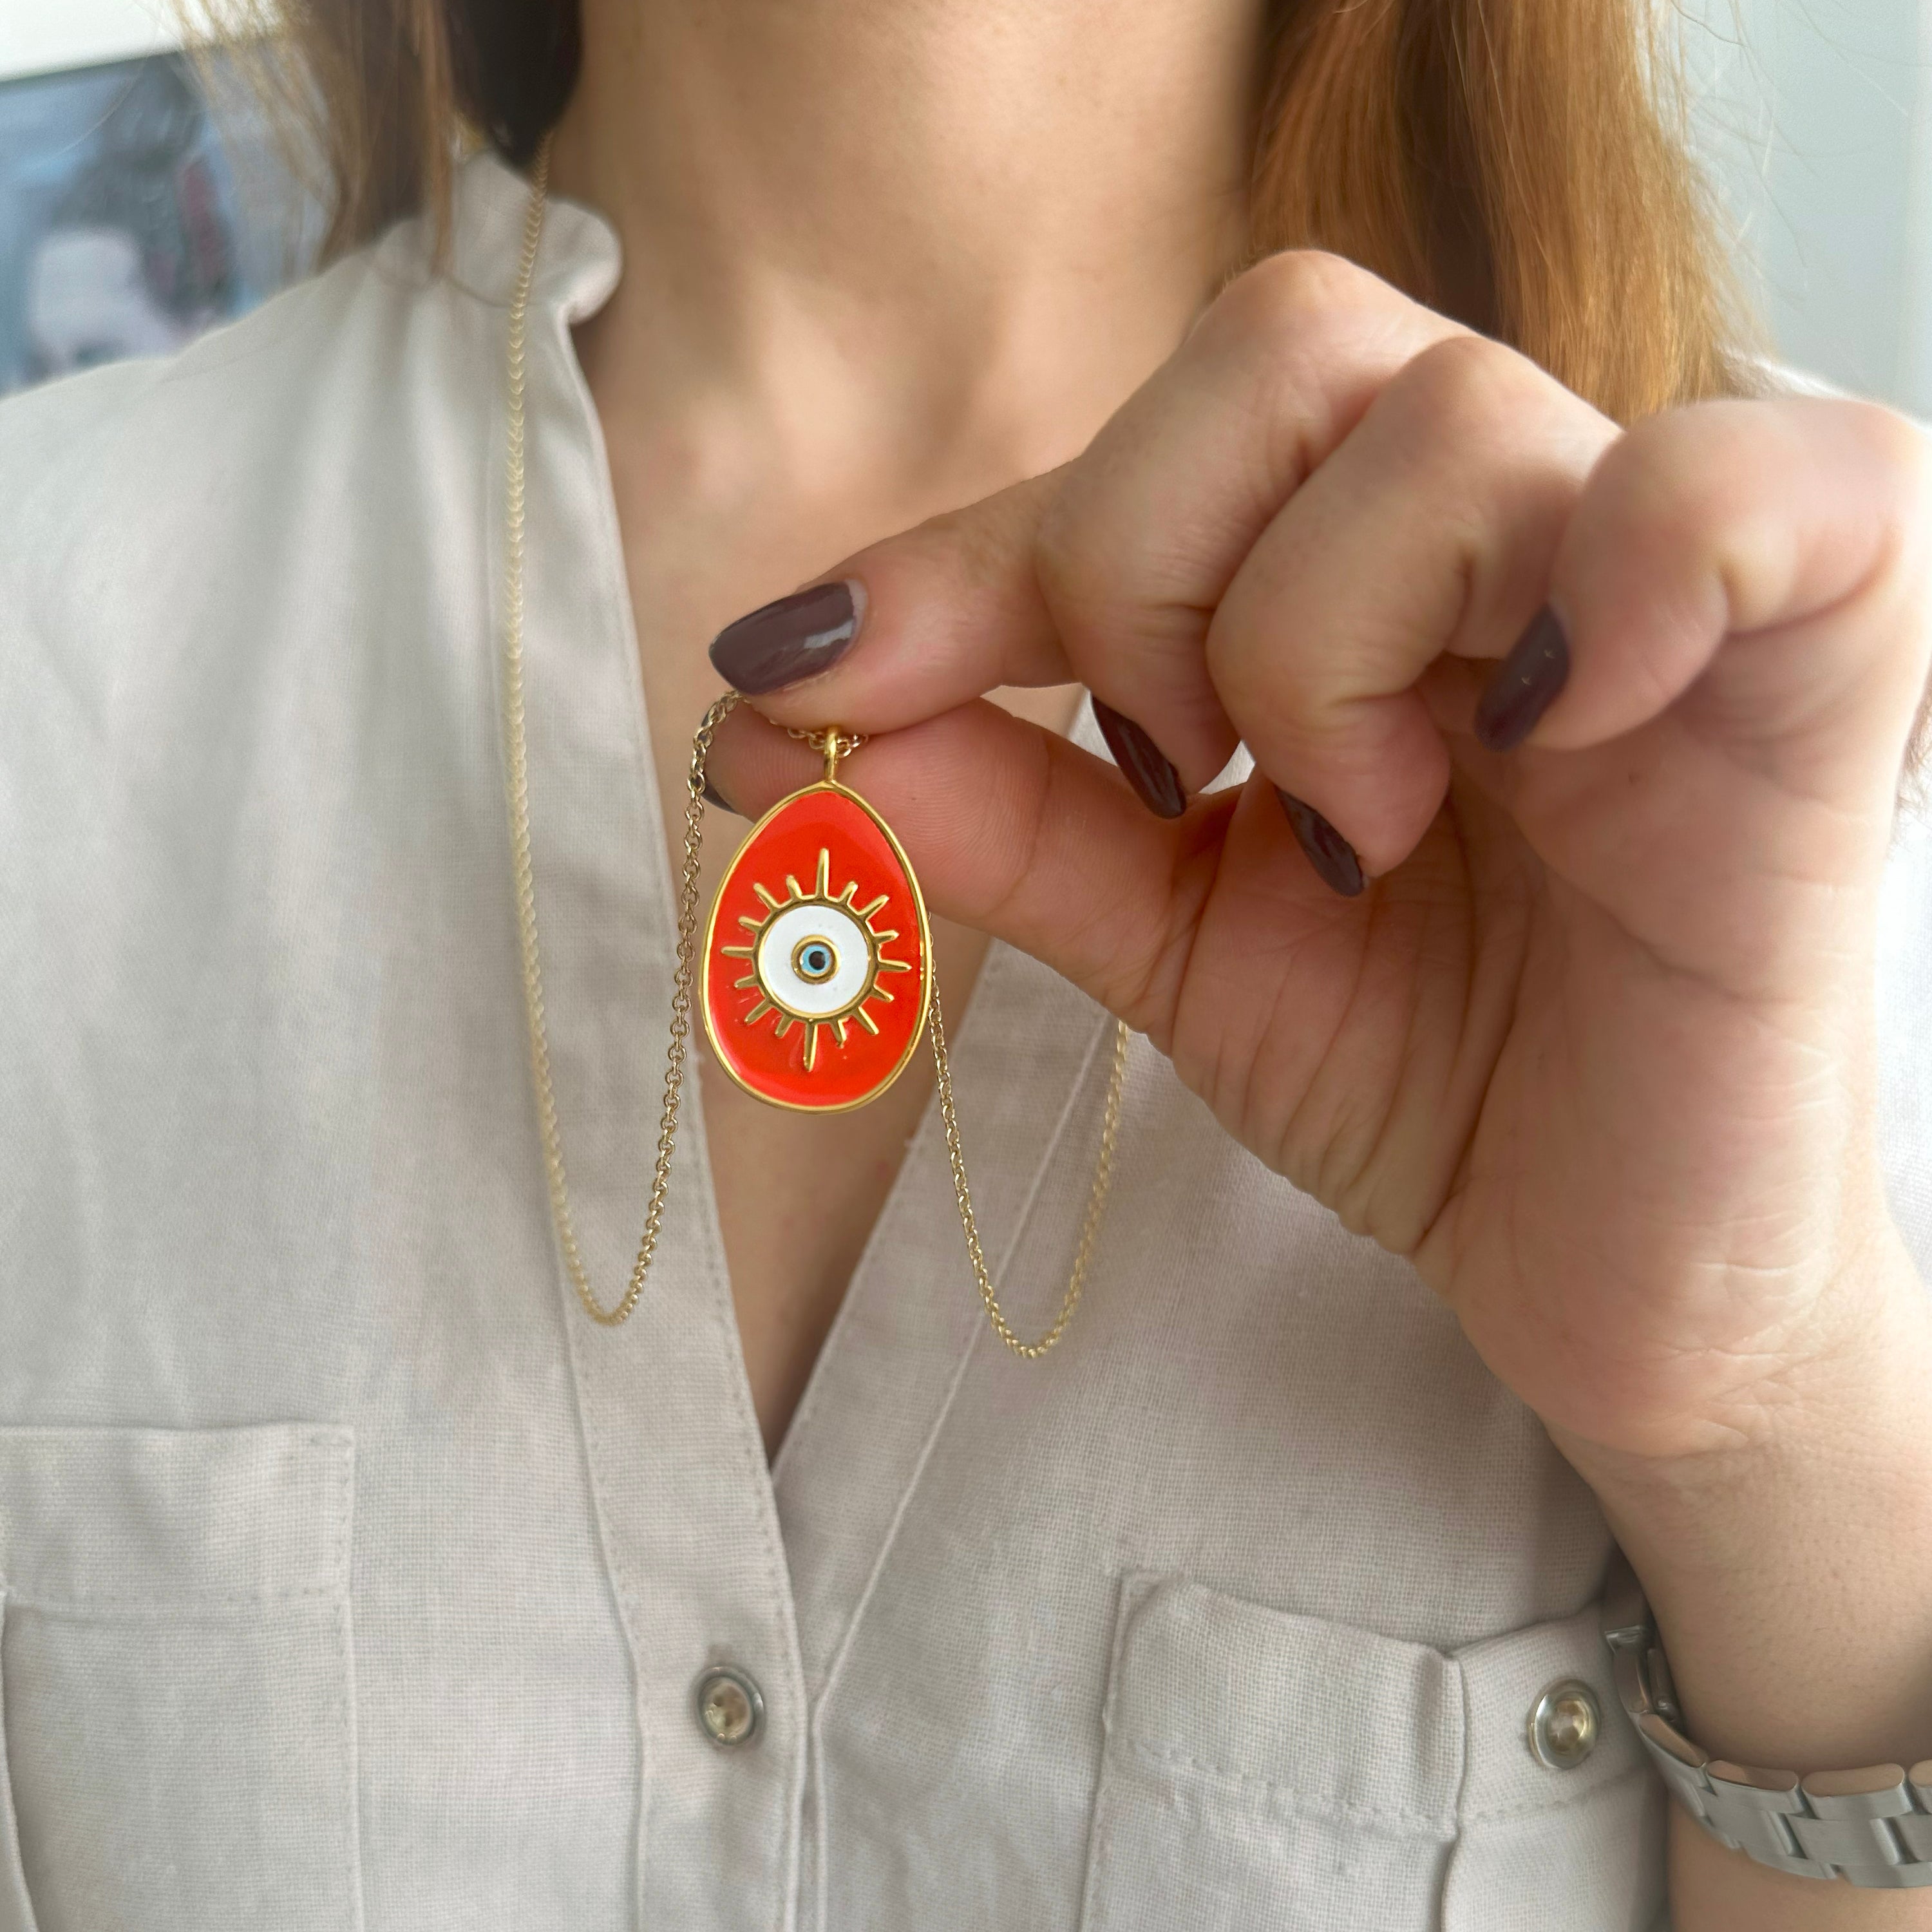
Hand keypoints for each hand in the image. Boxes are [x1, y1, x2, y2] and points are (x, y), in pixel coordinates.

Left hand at [706, 251, 1931, 1481]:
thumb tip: (768, 717)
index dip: (966, 550)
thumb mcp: (1168, 936)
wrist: (1620, 1273)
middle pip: (1288, 348)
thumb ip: (998, 811)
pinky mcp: (1833, 673)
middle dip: (1141, 567)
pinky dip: (1629, 565)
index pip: (1149, 437)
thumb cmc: (1425, 1076)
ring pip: (1447, 421)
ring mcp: (1680, 588)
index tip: (798, 676)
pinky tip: (1538, 732)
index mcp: (1370, 563)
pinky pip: (1772, 487)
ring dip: (1318, 640)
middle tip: (1174, 771)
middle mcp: (1521, 526)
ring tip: (1360, 829)